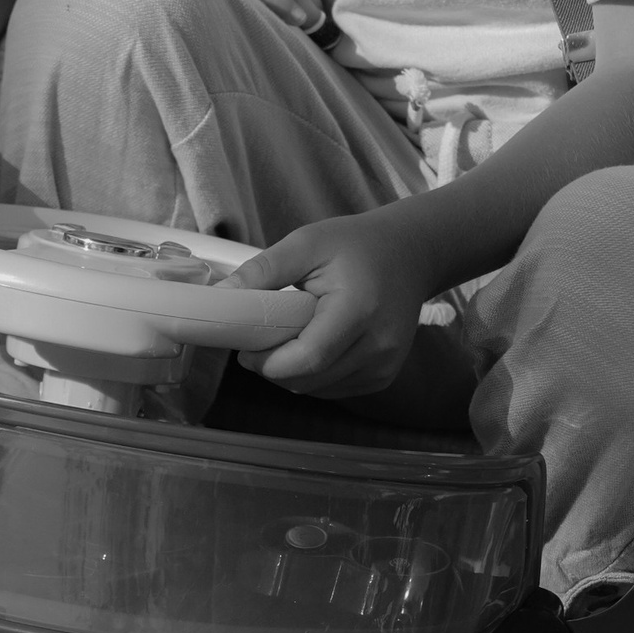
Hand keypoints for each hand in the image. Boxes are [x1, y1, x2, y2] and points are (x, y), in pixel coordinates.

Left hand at [237, 209, 440, 402]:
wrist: (411, 254)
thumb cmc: (357, 245)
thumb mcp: (307, 242)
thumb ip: (263, 270)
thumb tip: (222, 296)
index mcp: (360, 310)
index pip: (308, 358)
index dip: (268, 362)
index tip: (245, 348)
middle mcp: (379, 345)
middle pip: (308, 380)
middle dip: (273, 368)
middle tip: (259, 341)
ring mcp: (385, 365)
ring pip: (317, 389)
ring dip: (291, 373)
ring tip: (288, 337)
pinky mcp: (383, 376)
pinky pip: (333, 389)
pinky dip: (312, 375)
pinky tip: (311, 346)